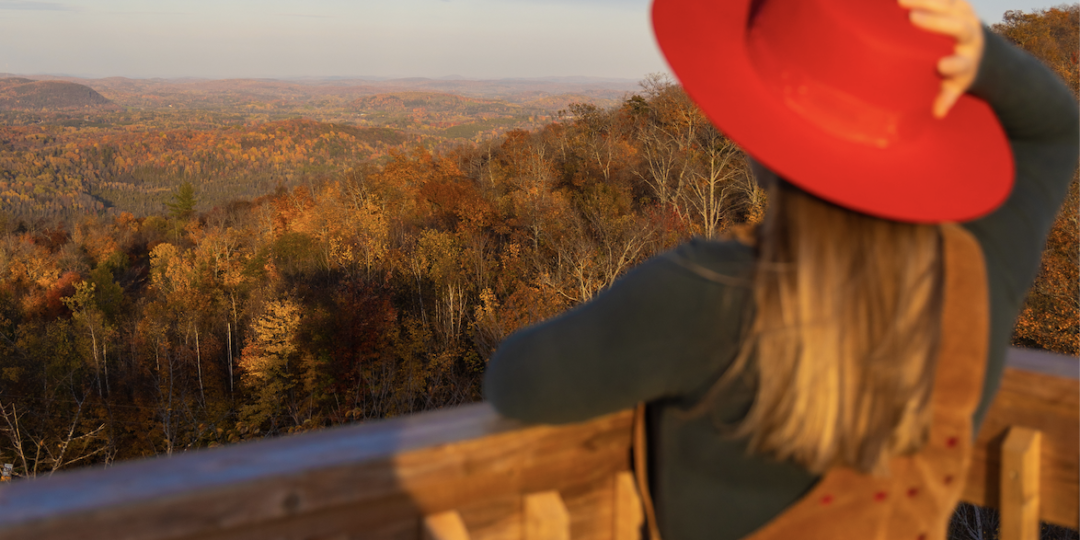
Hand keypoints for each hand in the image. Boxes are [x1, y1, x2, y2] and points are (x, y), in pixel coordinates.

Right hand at [899, 0, 984, 118]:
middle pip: (957, 26)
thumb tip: (938, 113)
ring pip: (949, 5)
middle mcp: (971, 34)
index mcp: (968, 60)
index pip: (962, 64)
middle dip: (937, 22)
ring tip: (901, 0)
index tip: (941, 67)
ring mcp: (966, 15)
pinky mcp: (959, 3)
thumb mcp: (957, 85)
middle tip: (913, 18)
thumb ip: (947, 97)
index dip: (953, 66)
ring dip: (926, 0)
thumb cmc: (961, 70)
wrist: (981, 47)